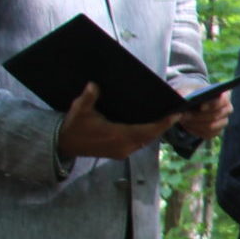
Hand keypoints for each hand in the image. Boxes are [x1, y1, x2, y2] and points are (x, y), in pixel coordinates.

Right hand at [57, 83, 177, 159]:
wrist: (63, 143)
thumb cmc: (73, 125)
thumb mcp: (79, 109)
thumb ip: (88, 97)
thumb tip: (93, 85)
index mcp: (117, 136)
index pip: (146, 130)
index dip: (162, 124)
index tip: (176, 115)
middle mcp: (123, 147)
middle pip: (149, 136)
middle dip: (163, 126)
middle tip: (176, 112)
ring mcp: (121, 152)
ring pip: (145, 141)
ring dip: (155, 131)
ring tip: (167, 117)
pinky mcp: (119, 153)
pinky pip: (138, 144)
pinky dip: (146, 134)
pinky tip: (150, 125)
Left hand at [178, 89, 230, 140]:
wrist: (193, 104)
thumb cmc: (193, 95)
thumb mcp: (189, 90)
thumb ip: (186, 93)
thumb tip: (183, 99)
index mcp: (224, 97)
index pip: (222, 101)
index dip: (212, 104)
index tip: (201, 107)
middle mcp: (227, 110)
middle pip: (215, 116)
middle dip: (198, 116)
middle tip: (184, 115)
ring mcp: (223, 122)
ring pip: (210, 127)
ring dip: (195, 124)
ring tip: (184, 120)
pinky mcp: (217, 131)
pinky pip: (207, 134)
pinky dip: (196, 131)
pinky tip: (188, 126)